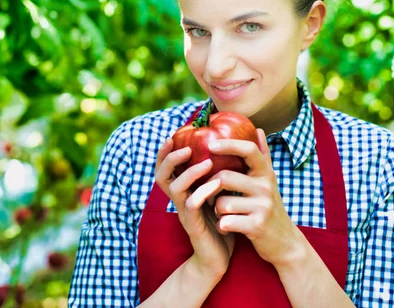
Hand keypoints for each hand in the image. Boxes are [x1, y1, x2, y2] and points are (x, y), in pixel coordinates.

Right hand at [155, 138, 235, 279]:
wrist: (218, 259)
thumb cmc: (219, 223)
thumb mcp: (218, 195)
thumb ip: (219, 175)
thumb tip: (231, 150)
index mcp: (184, 191)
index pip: (166, 167)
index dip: (166, 151)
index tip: (175, 135)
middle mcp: (179, 200)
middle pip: (161, 175)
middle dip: (169, 158)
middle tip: (185, 147)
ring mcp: (184, 213)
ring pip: (175, 188)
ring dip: (190, 172)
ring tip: (207, 162)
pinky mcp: (193, 226)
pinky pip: (192, 206)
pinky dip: (203, 192)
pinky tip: (217, 184)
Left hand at [207, 129, 304, 267]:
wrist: (285, 242)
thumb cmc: (270, 208)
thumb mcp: (268, 181)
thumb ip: (263, 155)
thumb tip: (259, 129)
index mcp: (266, 174)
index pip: (249, 150)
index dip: (229, 144)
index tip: (211, 145)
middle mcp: (266, 187)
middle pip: (225, 177)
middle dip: (211, 188)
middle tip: (210, 195)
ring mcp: (263, 207)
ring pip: (222, 202)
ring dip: (216, 210)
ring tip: (223, 213)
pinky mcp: (257, 226)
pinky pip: (226, 221)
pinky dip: (222, 225)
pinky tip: (227, 227)